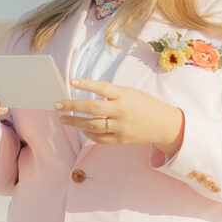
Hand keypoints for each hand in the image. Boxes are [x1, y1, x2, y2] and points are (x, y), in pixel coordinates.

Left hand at [55, 78, 183, 155]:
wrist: (164, 125)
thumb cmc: (145, 105)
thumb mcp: (131, 93)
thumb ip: (111, 93)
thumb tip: (87, 92)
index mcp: (124, 96)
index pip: (101, 88)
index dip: (86, 84)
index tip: (71, 82)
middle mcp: (121, 111)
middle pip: (92, 108)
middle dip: (72, 106)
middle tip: (57, 105)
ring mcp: (120, 127)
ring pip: (92, 125)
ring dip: (75, 122)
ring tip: (63, 118)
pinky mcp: (120, 140)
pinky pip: (99, 138)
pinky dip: (87, 133)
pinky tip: (80, 128)